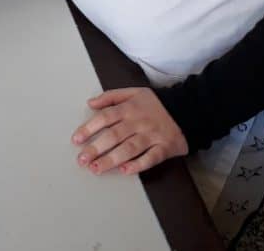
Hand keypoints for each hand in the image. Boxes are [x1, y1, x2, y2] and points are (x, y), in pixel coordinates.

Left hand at [72, 88, 187, 175]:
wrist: (187, 110)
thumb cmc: (154, 104)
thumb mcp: (132, 93)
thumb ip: (110, 97)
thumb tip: (90, 103)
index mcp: (129, 108)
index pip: (105, 118)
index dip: (89, 128)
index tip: (76, 140)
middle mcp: (139, 122)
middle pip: (114, 136)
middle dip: (96, 148)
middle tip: (82, 160)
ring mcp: (152, 135)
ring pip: (130, 149)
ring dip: (111, 160)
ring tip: (96, 169)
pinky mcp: (165, 148)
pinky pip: (151, 158)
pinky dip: (138, 165)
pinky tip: (125, 171)